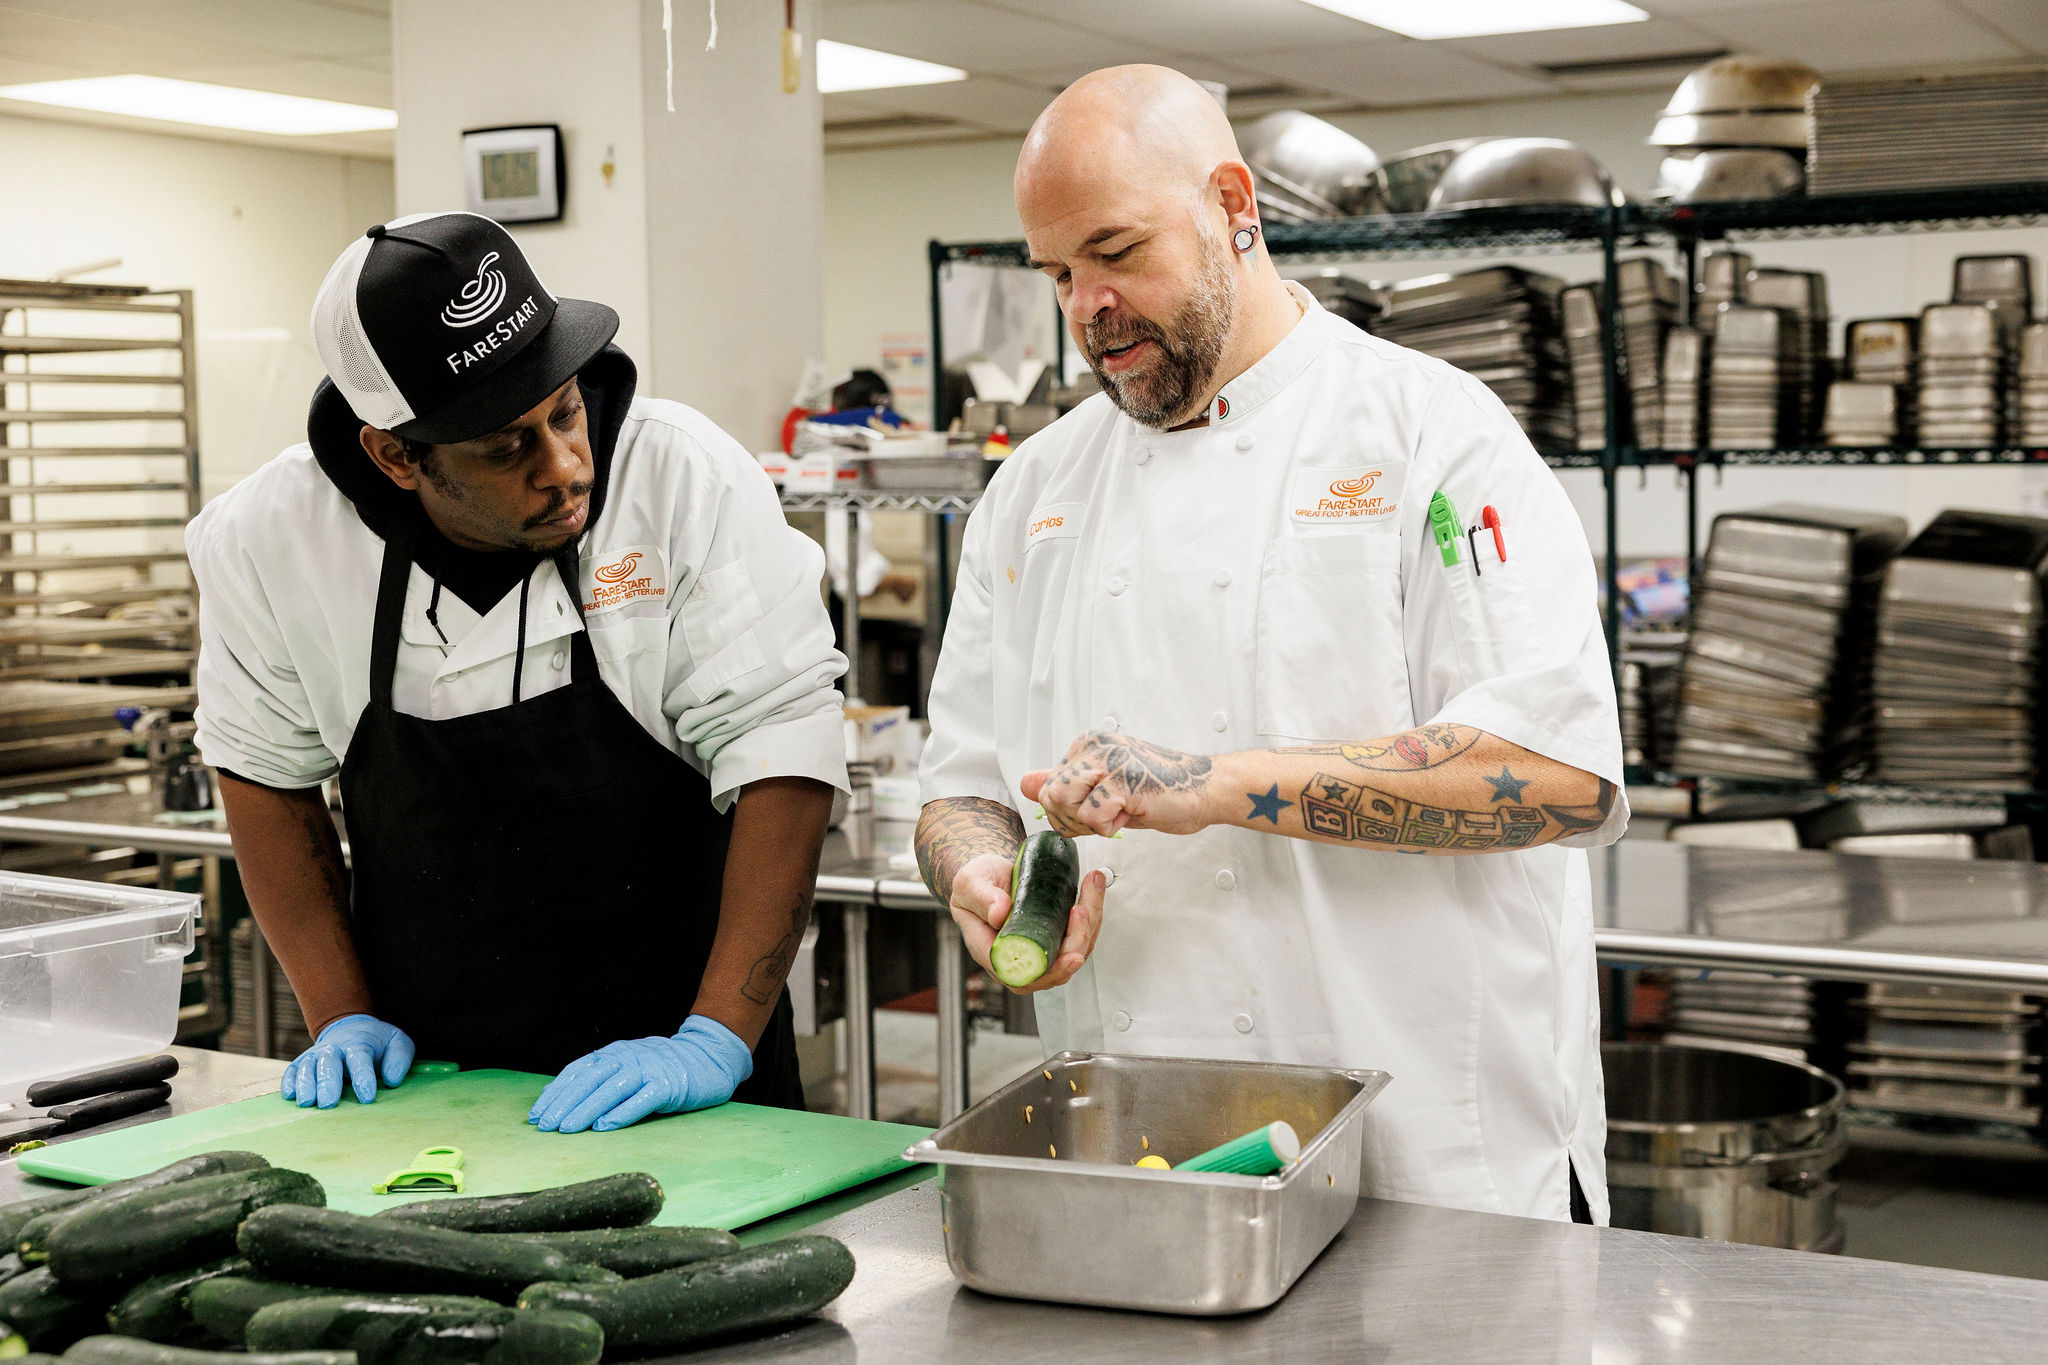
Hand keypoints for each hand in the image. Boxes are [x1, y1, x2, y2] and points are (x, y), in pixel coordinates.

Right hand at [281, 1014, 413, 1107]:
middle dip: (328, 1083)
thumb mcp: (397, 1042)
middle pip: (329, 1064)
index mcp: (359, 1044)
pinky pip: (291, 1071)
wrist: (349, 1027)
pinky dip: (289, 1082)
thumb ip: (399, 1058)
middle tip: (329, 1103)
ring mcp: (315, 1055)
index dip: (363, 1078)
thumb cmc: (377, 1042)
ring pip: (307, 1067)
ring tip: (307, 1103)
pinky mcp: (301, 1063)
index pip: (360, 1060)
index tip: (367, 1097)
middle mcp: (334, 1049)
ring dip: (305, 1084)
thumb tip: (392, 1081)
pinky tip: (290, 1095)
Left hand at [528, 1016, 752, 1133]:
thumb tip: (557, 1095)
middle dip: (565, 1103)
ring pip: (611, 1089)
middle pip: (591, 1080)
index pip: (578, 1071)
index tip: (537, 1114)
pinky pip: (642, 1099)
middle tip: (546, 1125)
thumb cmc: (663, 1068)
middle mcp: (628, 1058)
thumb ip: (598, 1079)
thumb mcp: (627, 1066)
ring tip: (568, 1129)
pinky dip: (622, 1112)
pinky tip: (605, 1127)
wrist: (710, 1057)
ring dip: (587, 1109)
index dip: (556, 1092)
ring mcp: (649, 1070)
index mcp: (615, 1053)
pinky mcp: (669, 1085)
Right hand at [947, 850, 1107, 993]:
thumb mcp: (971, 885)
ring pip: (1075, 950)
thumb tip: (999, 913)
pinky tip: (1092, 890)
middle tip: (1082, 907)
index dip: (1054, 971)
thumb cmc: (975, 885)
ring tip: (1091, 888)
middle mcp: (1021, 959)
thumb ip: (982, 898)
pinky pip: (1080, 935)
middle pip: (1059, 966)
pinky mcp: (1055, 937)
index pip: (1028, 977)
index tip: (1072, 955)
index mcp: (996, 955)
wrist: (987, 876)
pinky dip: (1091, 914)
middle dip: (1079, 938)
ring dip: (1091, 921)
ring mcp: (1041, 949)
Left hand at [1021, 731, 1217, 838]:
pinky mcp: (1123, 780)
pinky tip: (1132, 812)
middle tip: (1107, 817)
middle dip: (1073, 820)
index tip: (1099, 809)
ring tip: (1117, 814)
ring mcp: (1108, 761)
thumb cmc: (1161, 790)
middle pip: (1049, 796)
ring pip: (1062, 802)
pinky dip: (1109, 827)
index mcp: (1087, 745)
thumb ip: (1065, 786)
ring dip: (1088, 823)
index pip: (1046, 788)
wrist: (1204, 789)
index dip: (1068, 812)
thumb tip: (1024, 782)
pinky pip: (1091, 816)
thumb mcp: (1104, 788)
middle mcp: (1094, 747)